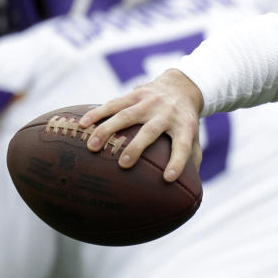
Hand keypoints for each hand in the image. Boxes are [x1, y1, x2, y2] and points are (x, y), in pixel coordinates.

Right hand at [80, 69, 203, 181]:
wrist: (181, 87)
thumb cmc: (184, 121)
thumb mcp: (195, 138)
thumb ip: (192, 161)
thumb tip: (188, 190)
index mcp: (185, 127)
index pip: (183, 146)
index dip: (177, 161)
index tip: (168, 178)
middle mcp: (168, 113)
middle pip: (151, 131)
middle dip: (137, 147)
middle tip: (123, 164)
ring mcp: (150, 102)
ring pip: (126, 116)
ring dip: (108, 130)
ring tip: (92, 147)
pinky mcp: (135, 94)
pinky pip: (114, 103)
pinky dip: (97, 113)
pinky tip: (82, 124)